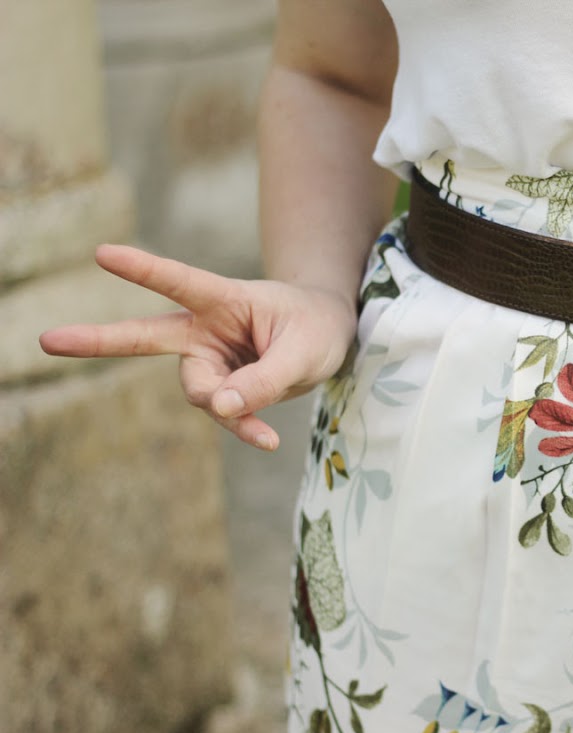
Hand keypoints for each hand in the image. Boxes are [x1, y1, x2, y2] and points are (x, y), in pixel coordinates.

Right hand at [40, 244, 358, 449]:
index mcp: (224, 299)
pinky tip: (267, 441)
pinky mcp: (221, 386)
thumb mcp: (305, 350)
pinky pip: (225, 414)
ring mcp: (209, 359)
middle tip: (46, 340)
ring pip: (201, 393)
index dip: (143, 268)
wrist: (328, 338)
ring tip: (267, 431)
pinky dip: (246, 428)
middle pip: (146, 335)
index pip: (179, 281)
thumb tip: (219, 409)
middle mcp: (206, 329)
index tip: (103, 253)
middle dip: (97, 340)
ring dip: (231, 409)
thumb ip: (265, 379)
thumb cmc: (315, 328)